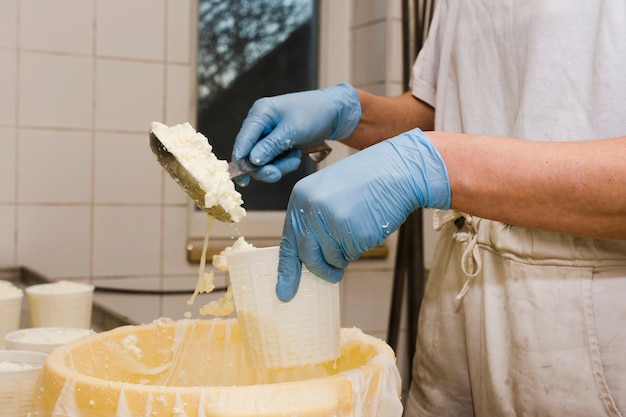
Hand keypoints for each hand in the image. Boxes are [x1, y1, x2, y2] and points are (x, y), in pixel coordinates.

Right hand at [232, 83, 360, 184]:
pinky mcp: (277, 144)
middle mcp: (261, 124)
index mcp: (260, 113)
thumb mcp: (292, 130)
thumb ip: (271, 146)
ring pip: (263, 161)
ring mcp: (268, 135)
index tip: (242, 179)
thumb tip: (252, 160)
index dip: (240, 159)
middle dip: (265, 166)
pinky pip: (274, 161)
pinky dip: (285, 163)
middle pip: (251, 154)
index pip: (244, 139)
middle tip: (276, 174)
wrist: (334, 113)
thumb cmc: (314, 114)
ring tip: (296, 158)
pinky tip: (297, 154)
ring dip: (279, 165)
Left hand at [276, 128, 450, 300]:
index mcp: (301, 198)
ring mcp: (331, 222)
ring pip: (332, 259)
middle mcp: (311, 210)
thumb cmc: (364, 181)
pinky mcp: (353, 233)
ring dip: (345, 254)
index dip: (287, 270)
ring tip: (357, 228)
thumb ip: (314, 221)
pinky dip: (361, 247)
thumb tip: (308, 256)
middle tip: (333, 273)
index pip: (289, 241)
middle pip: (308, 256)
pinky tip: (368, 225)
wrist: (396, 169)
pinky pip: (352, 254)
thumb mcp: (328, 192)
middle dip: (322, 268)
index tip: (284, 293)